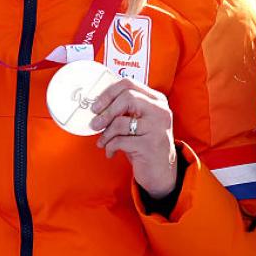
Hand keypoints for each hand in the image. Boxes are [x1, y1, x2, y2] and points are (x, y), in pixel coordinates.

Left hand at [89, 78, 176, 197]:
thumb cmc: (144, 143)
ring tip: (102, 141)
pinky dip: (110, 147)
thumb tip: (97, 105)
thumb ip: (125, 110)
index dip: (108, 92)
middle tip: (94, 123)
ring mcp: (157, 128)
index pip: (129, 84)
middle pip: (127, 98)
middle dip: (105, 112)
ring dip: (105, 133)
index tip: (97, 105)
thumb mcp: (138, 122)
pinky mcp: (150, 145)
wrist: (161, 171)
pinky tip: (111, 152)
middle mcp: (160, 111)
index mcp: (157, 100)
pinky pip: (120, 141)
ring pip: (121, 122)